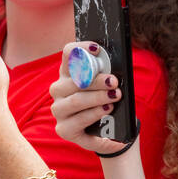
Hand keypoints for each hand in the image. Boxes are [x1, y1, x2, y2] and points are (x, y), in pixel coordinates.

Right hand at [49, 41, 134, 155]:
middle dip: (96, 81)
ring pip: (76, 101)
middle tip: (114, 82)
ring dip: (96, 99)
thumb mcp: (106, 86)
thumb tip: (118, 67)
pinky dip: (98, 123)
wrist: (104, 130)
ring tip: (113, 100)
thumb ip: (107, 73)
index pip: (68, 54)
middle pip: (74, 81)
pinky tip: (112, 125)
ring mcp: (59, 111)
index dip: (80, 49)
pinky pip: (80, 124)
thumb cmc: (104, 100)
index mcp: (67, 73)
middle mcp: (59, 90)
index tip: (97, 48)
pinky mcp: (65, 130)